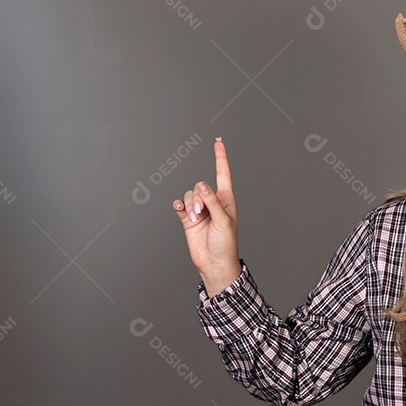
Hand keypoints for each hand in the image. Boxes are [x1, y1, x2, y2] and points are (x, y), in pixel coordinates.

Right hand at [173, 137, 240, 295]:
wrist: (214, 263)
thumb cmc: (226, 244)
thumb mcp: (224, 222)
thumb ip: (213, 203)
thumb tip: (203, 187)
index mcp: (226, 200)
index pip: (223, 174)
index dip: (220, 157)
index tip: (218, 142)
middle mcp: (212, 202)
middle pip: (200, 186)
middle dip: (198, 198)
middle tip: (202, 214)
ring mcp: (199, 210)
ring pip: (189, 194)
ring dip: (191, 205)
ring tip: (196, 220)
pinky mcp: (188, 218)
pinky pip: (180, 204)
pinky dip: (179, 205)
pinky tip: (181, 210)